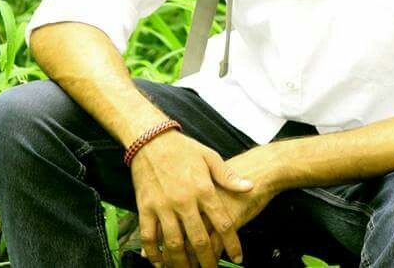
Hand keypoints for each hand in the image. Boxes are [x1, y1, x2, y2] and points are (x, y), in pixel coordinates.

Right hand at [130, 129, 254, 267]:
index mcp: (203, 189)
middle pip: (199, 240)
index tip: (237, 258)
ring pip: (174, 244)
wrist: (150, 139)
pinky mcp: (144, 207)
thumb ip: (228, 176)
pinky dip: (153, 253)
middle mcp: (183, 201)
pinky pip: (149, 236)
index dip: (232, 244)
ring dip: (182, 263)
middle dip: (208, 261)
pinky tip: (159, 263)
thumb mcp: (209, 157)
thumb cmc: (182, 148)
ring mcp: (162, 206)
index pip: (222, 223)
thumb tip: (249, 187)